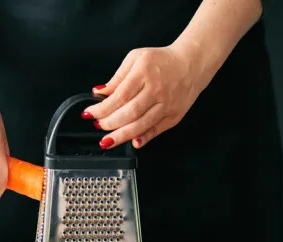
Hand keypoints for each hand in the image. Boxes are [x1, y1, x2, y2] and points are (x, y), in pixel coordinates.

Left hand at [82, 44, 203, 149]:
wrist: (192, 64)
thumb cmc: (162, 60)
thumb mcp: (136, 58)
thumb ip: (117, 77)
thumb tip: (99, 92)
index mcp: (144, 73)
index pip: (119, 96)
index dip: (102, 109)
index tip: (90, 113)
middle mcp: (156, 90)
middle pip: (129, 113)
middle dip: (109, 123)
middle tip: (98, 126)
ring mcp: (166, 104)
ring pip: (141, 125)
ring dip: (122, 136)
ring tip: (107, 140)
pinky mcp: (174, 115)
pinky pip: (156, 130)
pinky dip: (144, 138)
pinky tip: (133, 142)